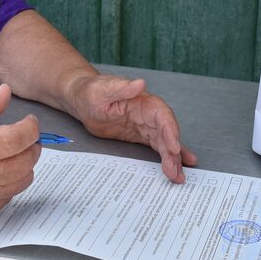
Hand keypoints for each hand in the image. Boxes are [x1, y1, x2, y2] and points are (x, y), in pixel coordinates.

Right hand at [0, 85, 40, 221]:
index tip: (29, 122)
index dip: (30, 128)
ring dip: (24, 164)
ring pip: (24, 178)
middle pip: (25, 160)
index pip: (14, 139)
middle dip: (31, 145)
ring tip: (10, 155)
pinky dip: (13, 181)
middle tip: (23, 138)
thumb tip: (5, 91)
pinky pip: (13, 193)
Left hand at [68, 75, 196, 182]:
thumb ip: (122, 88)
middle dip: (173, 153)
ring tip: (177, 176)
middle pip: (166, 133)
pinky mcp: (140, 136)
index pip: (162, 116)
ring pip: (164, 143)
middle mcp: (149, 114)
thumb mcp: (103, 90)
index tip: (174, 148)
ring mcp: (146, 126)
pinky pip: (157, 147)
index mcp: (144, 101)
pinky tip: (176, 167)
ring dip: (172, 159)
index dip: (170, 132)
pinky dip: (167, 157)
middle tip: (175, 172)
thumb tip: (140, 83)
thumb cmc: (92, 91)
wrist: (83, 99)